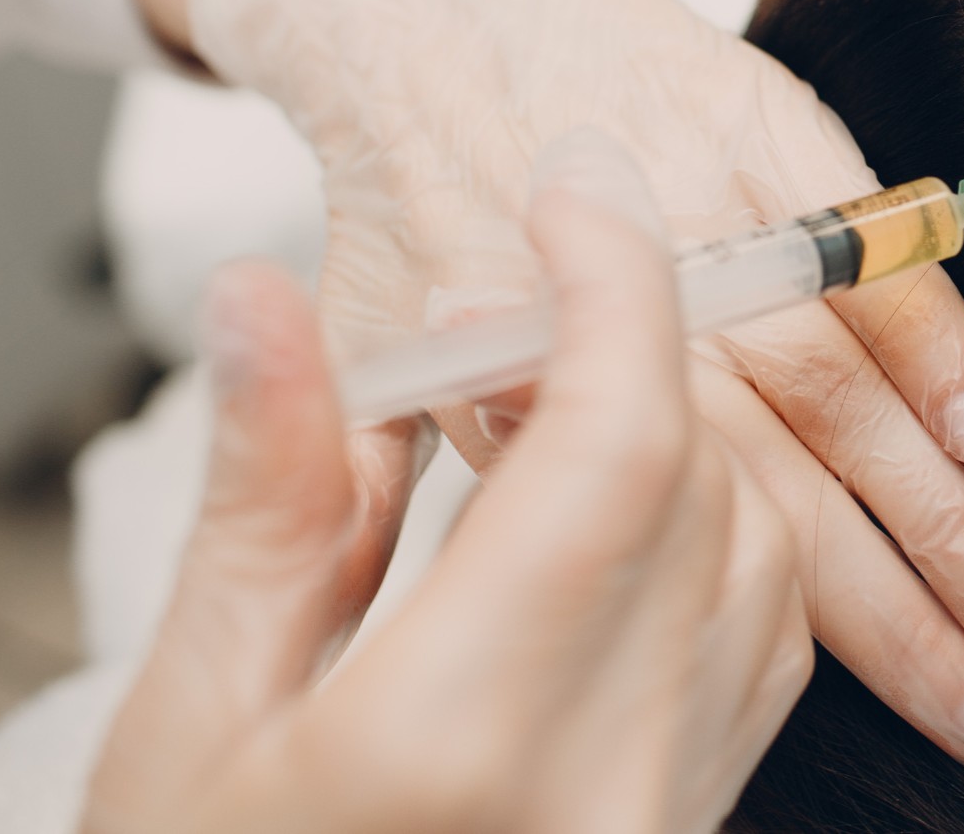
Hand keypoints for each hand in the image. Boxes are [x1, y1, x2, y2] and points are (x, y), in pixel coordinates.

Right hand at [84, 134, 810, 833]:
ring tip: (548, 404)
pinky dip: (725, 534)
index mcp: (457, 741)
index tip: (574, 192)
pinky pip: (770, 645)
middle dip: (632, 354)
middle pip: (705, 484)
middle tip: (512, 303)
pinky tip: (620, 509)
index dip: (616, 287)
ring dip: (684, 439)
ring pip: (767, 555)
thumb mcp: (193, 712)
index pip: (619, 448)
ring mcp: (667, 821)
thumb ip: (265, 495)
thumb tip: (274, 303)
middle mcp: (606, 785)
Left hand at [171, 0, 963, 772]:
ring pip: (843, 387)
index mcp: (545, 389)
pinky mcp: (758, 124)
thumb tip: (554, 581)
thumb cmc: (399, 198)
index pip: (704, 546)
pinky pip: (859, 242)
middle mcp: (637, 313)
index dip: (820, 638)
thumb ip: (475, 464)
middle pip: (802, 489)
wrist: (402, 2)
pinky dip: (927, 331)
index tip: (918, 710)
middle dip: (921, 603)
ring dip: (946, 503)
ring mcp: (710, 216)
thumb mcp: (381, 361)